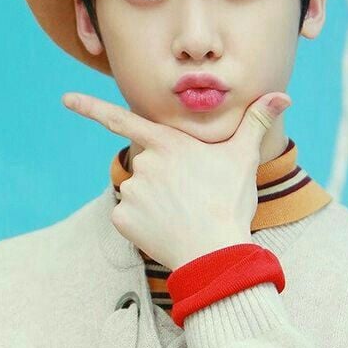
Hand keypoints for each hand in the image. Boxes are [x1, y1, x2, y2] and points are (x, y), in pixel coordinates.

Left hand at [62, 90, 291, 269]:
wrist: (215, 251)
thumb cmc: (230, 202)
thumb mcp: (244, 158)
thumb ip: (256, 122)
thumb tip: (282, 96)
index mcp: (167, 143)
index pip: (121, 119)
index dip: (91, 108)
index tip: (65, 99)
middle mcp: (143, 163)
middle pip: (145, 166)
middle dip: (163, 179)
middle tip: (191, 196)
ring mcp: (131, 192)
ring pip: (138, 193)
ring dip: (154, 202)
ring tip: (182, 215)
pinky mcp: (123, 219)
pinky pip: (128, 218)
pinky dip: (143, 224)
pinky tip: (165, 229)